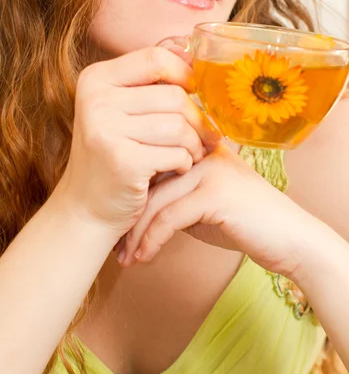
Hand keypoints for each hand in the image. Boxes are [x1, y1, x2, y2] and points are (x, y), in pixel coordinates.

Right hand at [55, 47, 217, 237]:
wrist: (86, 208)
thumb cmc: (115, 153)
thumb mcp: (121, 109)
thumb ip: (149, 79)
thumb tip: (189, 46)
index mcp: (96, 78)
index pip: (155, 58)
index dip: (186, 73)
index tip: (198, 92)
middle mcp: (95, 100)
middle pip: (173, 95)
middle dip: (198, 118)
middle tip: (206, 135)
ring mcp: (105, 130)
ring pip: (179, 126)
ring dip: (195, 144)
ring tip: (191, 153)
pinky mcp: (122, 161)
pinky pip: (176, 154)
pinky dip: (184, 163)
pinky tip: (176, 168)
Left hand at [120, 143, 313, 276]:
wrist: (290, 239)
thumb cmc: (247, 223)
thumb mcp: (204, 204)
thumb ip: (176, 196)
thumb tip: (136, 208)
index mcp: (199, 147)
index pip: (152, 162)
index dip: (131, 193)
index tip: (118, 223)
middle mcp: (202, 152)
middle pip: (149, 179)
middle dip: (129, 215)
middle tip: (116, 243)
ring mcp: (209, 170)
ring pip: (155, 199)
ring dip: (136, 233)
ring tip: (125, 257)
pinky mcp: (215, 194)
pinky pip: (169, 217)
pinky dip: (152, 240)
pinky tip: (144, 256)